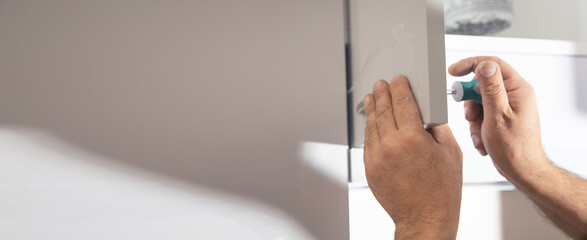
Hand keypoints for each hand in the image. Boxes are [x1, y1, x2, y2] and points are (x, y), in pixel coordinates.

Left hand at [363, 75, 461, 238]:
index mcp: (413, 138)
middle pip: (384, 110)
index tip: (398, 80)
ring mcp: (377, 158)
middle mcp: (391, 146)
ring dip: (372, 108)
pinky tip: (372, 122)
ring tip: (372, 97)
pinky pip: (367, 143)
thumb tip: (426, 113)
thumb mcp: (451, 152)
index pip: (403, 103)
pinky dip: (369, 129)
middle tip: (380, 84)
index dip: (400, 88)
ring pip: (372, 125)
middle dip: (382, 93)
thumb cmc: (441, 190)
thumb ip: (438, 128)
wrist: (425, 218)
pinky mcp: (370, 169)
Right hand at [448, 56, 549, 183]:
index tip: (453, 71)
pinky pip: (482, 114)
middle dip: (471, 102)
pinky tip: (483, 139)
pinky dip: (478, 127)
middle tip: (470, 116)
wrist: (522, 170)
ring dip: (474, 119)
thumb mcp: (497, 116)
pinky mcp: (501, 117)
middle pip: (481, 85)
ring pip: (479, 101)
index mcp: (518, 89)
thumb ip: (490, 89)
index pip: (492, 64)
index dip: (470, 65)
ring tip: (480, 134)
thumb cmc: (515, 148)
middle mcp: (514, 94)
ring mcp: (508, 106)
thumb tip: (484, 66)